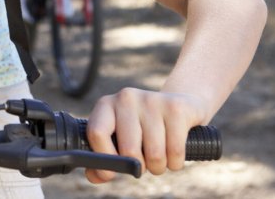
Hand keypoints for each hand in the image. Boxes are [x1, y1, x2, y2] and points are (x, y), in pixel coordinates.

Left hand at [85, 88, 208, 182]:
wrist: (179, 108)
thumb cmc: (142, 130)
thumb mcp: (119, 139)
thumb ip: (103, 159)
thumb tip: (94, 176)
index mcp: (106, 105)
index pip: (97, 132)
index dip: (104, 158)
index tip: (111, 174)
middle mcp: (126, 98)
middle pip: (129, 150)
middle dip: (138, 168)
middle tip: (143, 163)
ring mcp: (151, 100)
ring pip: (155, 155)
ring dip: (158, 167)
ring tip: (158, 158)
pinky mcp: (175, 107)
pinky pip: (175, 152)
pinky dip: (175, 163)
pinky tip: (173, 153)